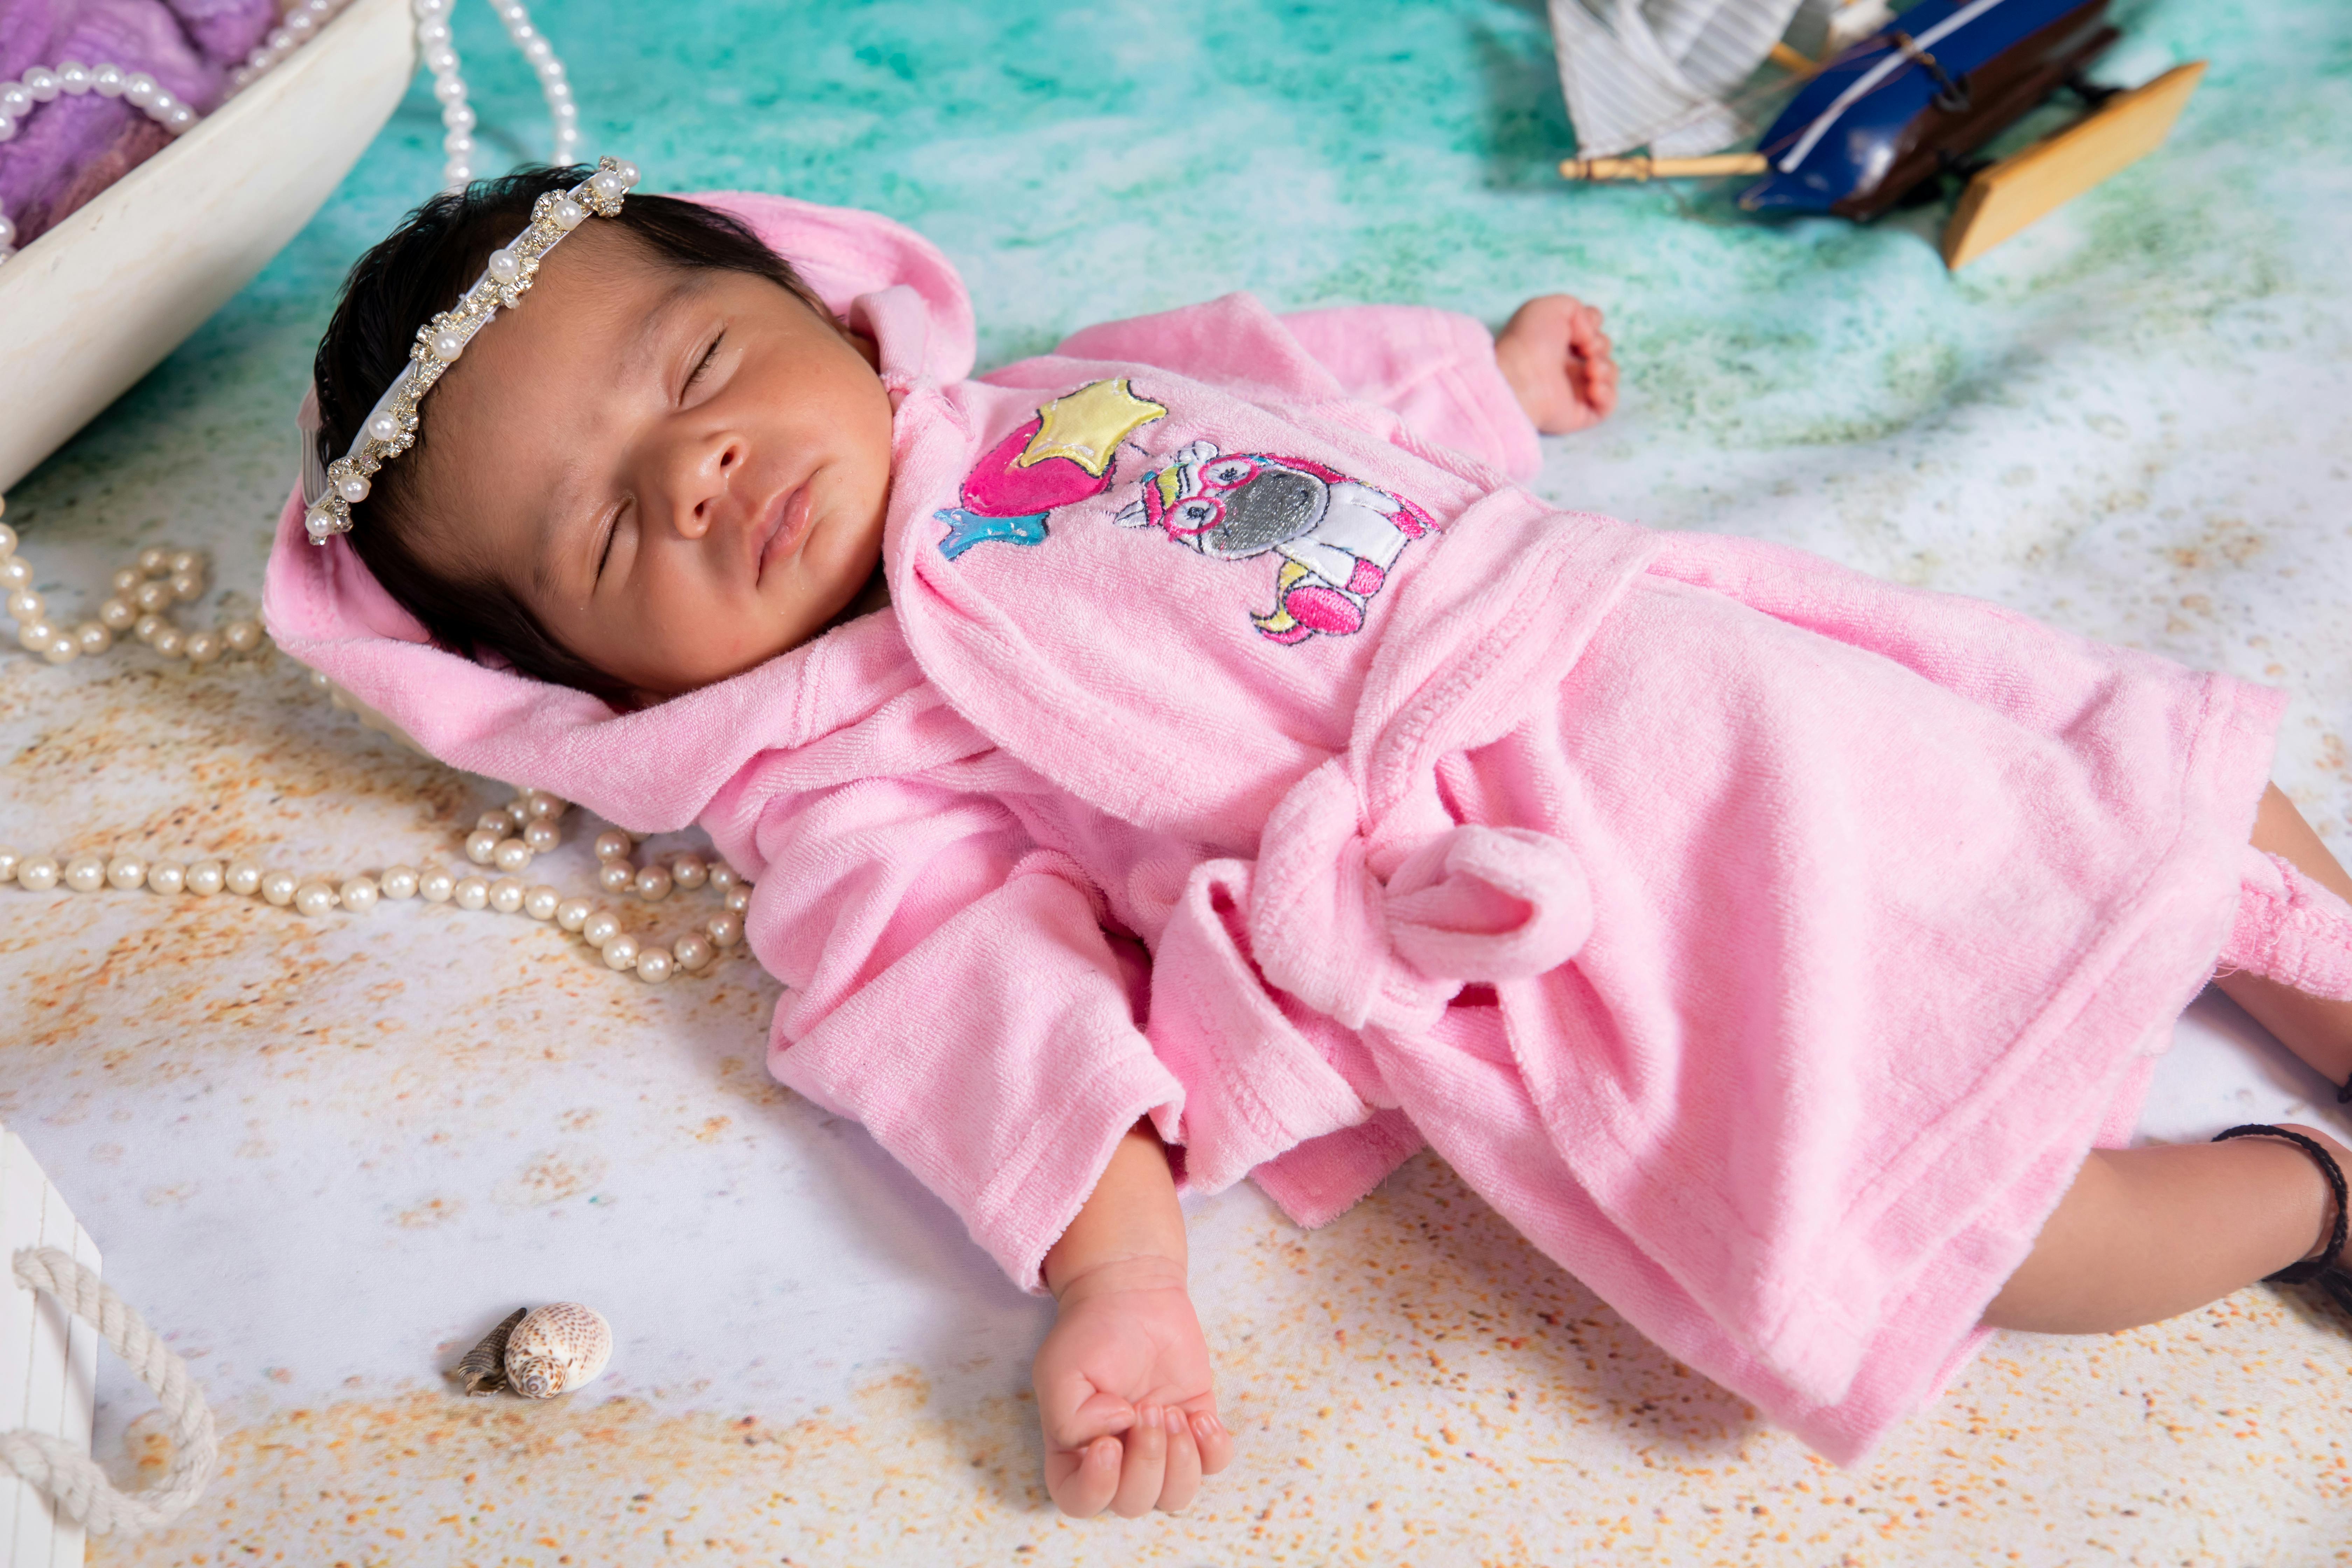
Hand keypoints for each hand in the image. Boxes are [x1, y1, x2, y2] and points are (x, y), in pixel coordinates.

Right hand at [1033, 1258, 1234, 1516]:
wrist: (1133, 1295)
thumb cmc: (1092, 1333)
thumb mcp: (1061, 1370)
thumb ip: (1071, 1419)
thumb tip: (1117, 1434)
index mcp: (1075, 1450)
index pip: (1079, 1501)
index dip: (1096, 1487)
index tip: (1109, 1444)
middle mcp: (1118, 1459)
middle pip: (1133, 1503)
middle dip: (1146, 1463)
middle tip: (1148, 1410)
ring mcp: (1160, 1447)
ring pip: (1175, 1496)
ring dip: (1179, 1461)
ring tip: (1174, 1414)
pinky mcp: (1195, 1429)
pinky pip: (1214, 1465)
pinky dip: (1212, 1449)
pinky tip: (1199, 1415)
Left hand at [1494, 293, 1618, 432]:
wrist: (1520, 378)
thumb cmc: (1529, 340)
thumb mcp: (1548, 307)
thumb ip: (1577, 309)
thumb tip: (1589, 337)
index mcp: (1556, 340)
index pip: (1588, 329)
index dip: (1593, 323)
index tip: (1586, 327)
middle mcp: (1565, 364)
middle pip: (1602, 350)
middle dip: (1601, 345)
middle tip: (1586, 350)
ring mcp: (1573, 390)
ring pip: (1608, 375)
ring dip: (1607, 368)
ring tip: (1591, 370)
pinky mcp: (1579, 413)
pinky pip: (1606, 405)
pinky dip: (1607, 394)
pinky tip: (1593, 388)